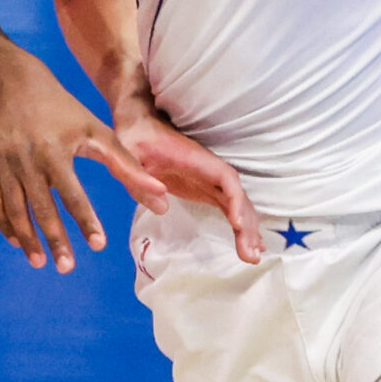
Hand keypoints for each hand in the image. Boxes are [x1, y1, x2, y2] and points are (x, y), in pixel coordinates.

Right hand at [0, 55, 168, 273]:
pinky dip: (4, 224)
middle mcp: (26, 159)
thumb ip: (127, 166)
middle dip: (54, 239)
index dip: (85, 220)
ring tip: (41, 262)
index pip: (72, 193)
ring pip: (14, 209)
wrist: (12, 84)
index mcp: (55, 150)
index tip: (99, 245)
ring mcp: (2, 163)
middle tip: (67, 268)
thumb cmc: (63, 111)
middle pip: (41, 207)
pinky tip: (18, 242)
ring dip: (27, 239)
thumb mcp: (97, 131)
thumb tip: (161, 198)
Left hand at [112, 89, 262, 264]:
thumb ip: (138, 178)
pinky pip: (227, 207)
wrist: (137, 125)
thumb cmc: (133, 137)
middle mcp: (208, 170)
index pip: (225, 178)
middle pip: (237, 196)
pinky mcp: (204, 189)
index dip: (235, 199)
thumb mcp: (127, 154)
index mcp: (195, 159)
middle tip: (251, 254)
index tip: (237, 222)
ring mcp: (209, 180)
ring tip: (253, 256)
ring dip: (247, 228)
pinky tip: (246, 244)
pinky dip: (239, 225)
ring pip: (236, 204)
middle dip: (247, 223)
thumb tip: (162, 206)